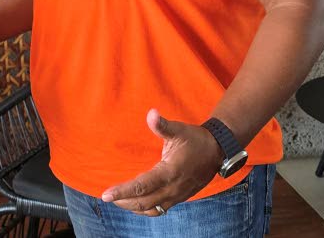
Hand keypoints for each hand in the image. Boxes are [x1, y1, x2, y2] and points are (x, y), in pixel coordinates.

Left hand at [100, 109, 223, 215]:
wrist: (217, 152)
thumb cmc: (196, 140)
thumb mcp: (179, 130)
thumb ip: (162, 125)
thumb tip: (151, 113)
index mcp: (169, 172)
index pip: (142, 186)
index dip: (123, 191)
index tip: (106, 194)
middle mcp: (172, 188)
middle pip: (143, 201)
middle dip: (123, 201)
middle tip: (107, 197)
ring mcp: (176, 195)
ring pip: (151, 209)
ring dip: (132, 207)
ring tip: (117, 202)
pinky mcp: (179, 198)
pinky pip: (159, 210)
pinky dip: (145, 210)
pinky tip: (136, 205)